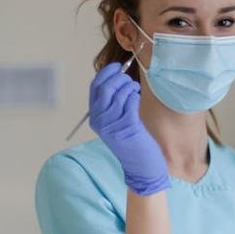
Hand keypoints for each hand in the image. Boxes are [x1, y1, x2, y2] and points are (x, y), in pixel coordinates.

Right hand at [89, 62, 169, 195]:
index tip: (116, 67)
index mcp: (95, 117)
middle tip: (129, 81)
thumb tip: (118, 77)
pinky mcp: (127, 127)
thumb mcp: (115, 122)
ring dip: (130, 87)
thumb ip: (112, 103)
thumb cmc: (131, 142)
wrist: (140, 166)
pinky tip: (137, 99)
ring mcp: (113, 124)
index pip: (95, 88)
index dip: (105, 73)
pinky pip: (131, 102)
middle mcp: (100, 120)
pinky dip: (135, 96)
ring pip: (119, 93)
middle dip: (119, 79)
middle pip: (106, 88)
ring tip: (135, 91)